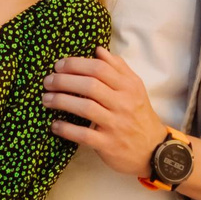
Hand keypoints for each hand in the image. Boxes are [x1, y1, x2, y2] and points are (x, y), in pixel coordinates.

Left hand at [43, 47, 171, 180]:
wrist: (153, 149)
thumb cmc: (138, 114)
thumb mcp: (135, 88)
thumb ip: (118, 68)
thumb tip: (98, 50)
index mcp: (128, 87)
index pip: (100, 68)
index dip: (76, 64)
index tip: (59, 65)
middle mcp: (123, 103)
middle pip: (90, 86)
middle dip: (64, 81)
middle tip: (48, 81)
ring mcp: (116, 125)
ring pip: (85, 108)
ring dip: (61, 101)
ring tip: (46, 99)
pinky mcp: (108, 144)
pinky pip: (84, 135)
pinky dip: (66, 129)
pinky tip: (54, 124)